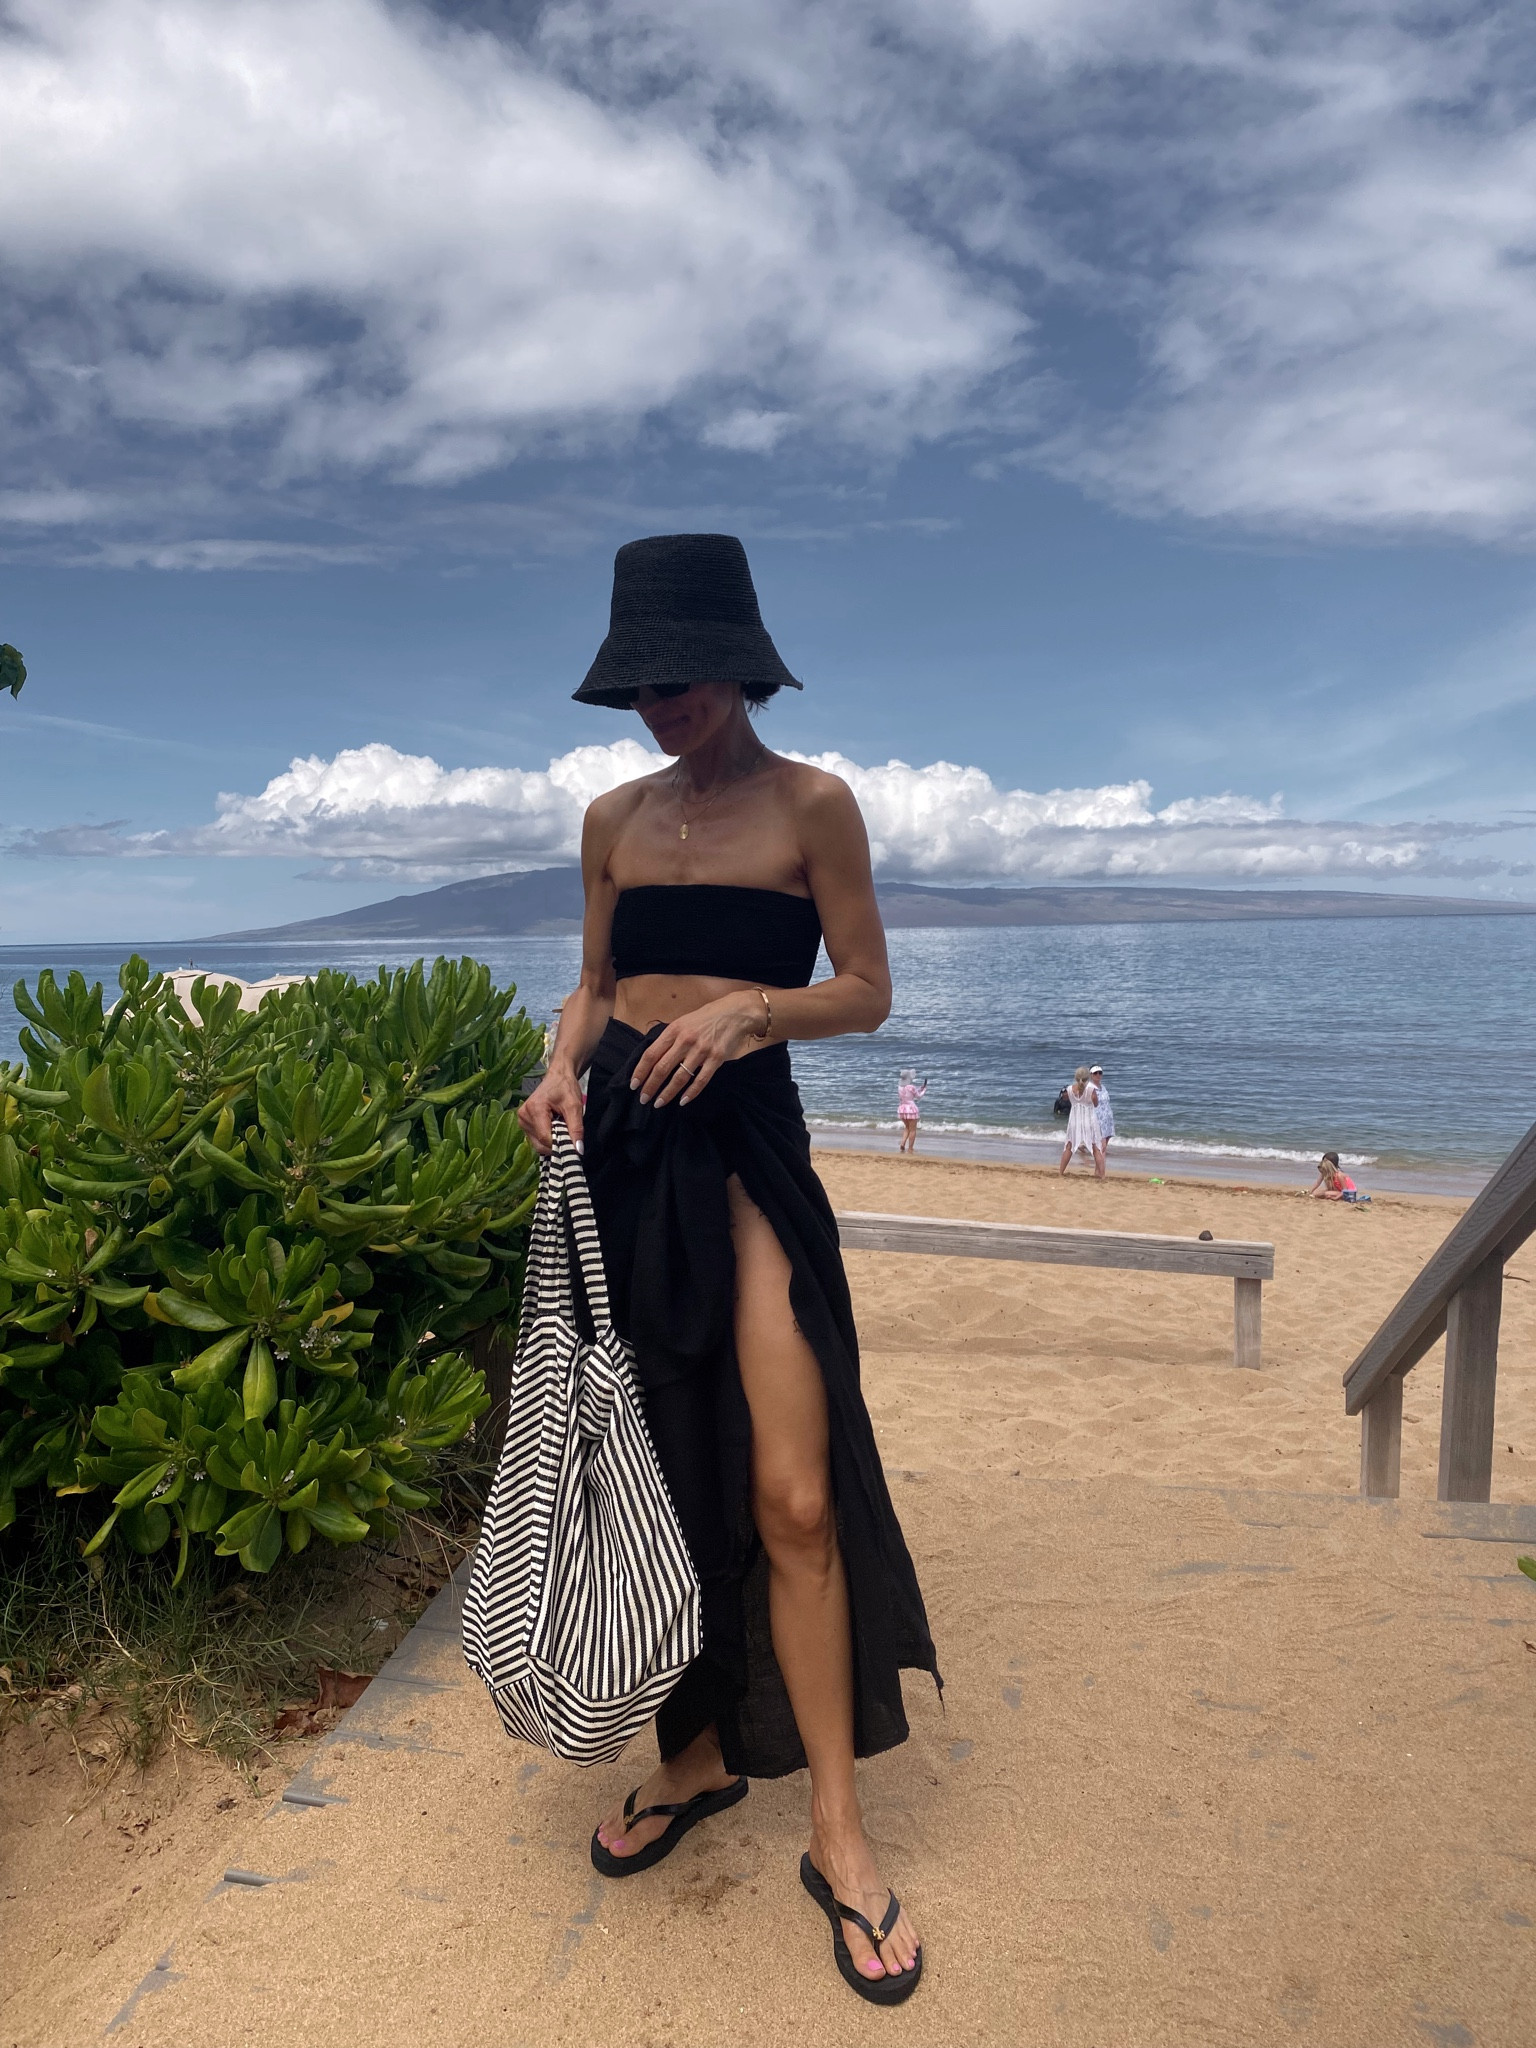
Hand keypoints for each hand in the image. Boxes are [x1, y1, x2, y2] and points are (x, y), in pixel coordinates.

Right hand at [517, 1065, 586, 1156]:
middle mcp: (523, 1116)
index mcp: (534, 1109)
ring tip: (560, 1126)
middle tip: (568, 1133)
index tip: (573, 1145)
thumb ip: (576, 1128)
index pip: (545, 1138)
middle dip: (556, 1144)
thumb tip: (578, 1150)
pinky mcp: (523, 1124)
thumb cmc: (565, 1087)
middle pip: (540, 1143)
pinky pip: (536, 1140)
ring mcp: (521, 1120)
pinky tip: (554, 1127)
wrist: (558, 1077)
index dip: (560, 1145)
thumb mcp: (575, 1106)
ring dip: (552, 1141)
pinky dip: (547, 1138)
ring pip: (538, 1144)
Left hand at [630, 994, 767, 1108]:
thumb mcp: (682, 1022)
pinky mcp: (716, 1059)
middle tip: (643, 1099)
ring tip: (659, 1103)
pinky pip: (701, 1080)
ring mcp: (702, 1050)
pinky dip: (691, 1093)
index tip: (634, 1084)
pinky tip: (682, 1101)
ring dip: (667, 1093)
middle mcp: (686, 1040)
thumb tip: (651, 1059)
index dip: (641, 1071)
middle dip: (650, 1086)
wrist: (734, 1013)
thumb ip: (669, 1039)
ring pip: (680, 1077)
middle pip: (662, 1068)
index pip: (651, 1054)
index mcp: (674, 1030)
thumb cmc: (705, 1018)